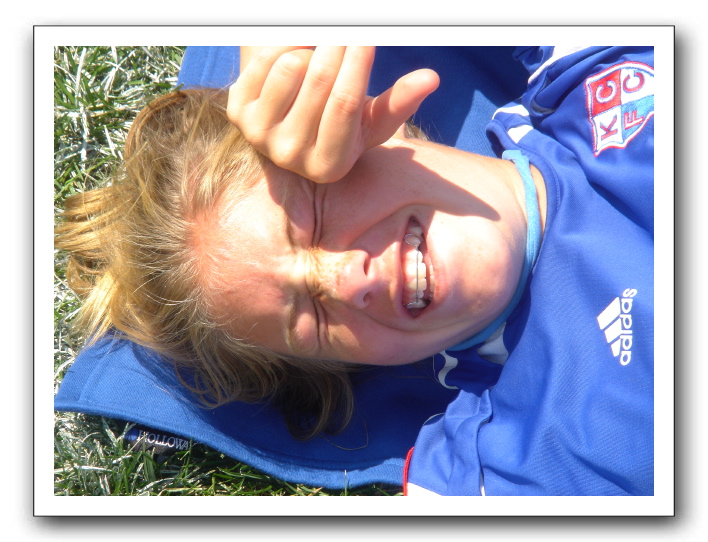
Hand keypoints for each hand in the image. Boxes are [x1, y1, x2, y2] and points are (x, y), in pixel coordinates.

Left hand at [227, 46, 438, 182]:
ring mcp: (259, 136)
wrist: (290, 126)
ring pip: (290, 68)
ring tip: (321, 50)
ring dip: (310, 47)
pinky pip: (264, 62)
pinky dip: (284, 46)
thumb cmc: (339, 125)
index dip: (358, 64)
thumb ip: (400, 103)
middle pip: (319, 83)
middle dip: (337, 45)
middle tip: (346, 28)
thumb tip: (430, 79)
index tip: (365, 35)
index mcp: (328, 167)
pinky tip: (297, 51)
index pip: (345, 105)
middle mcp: (290, 158)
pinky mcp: (237, 112)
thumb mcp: (370, 122)